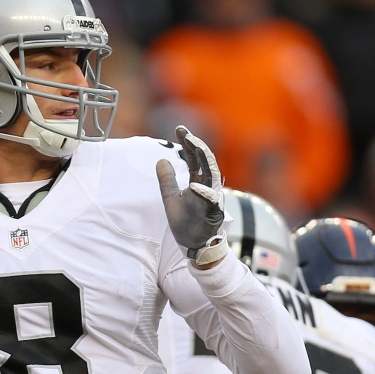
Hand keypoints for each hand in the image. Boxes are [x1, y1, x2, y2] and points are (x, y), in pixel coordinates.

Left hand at [156, 126, 225, 262]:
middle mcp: (208, 187)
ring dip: (205, 161)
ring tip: (195, 146)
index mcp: (198, 181)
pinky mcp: (214, 213)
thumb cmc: (186, 221)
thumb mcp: (170, 198)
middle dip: (197, 146)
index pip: (195, 158)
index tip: (179, 129)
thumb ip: (167, 180)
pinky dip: (204, 193)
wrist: (195, 244)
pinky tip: (193, 185)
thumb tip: (160, 160)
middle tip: (187, 134)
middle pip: (206, 162)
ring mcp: (212, 199)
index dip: (188, 143)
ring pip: (213, 176)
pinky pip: (211, 201)